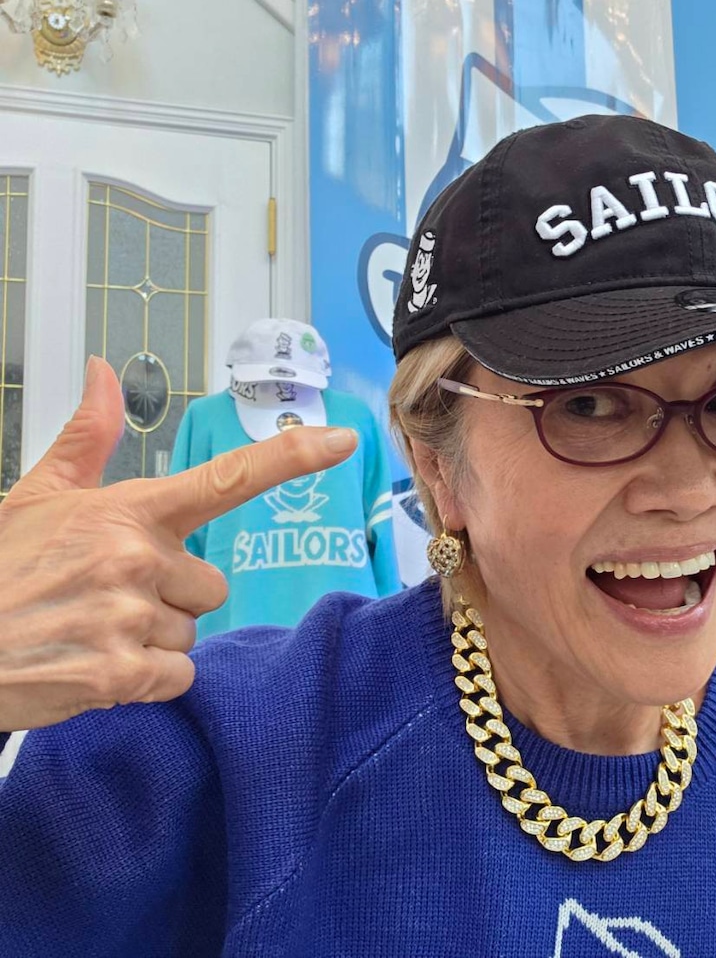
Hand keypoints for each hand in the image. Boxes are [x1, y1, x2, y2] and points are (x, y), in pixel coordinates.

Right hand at [0, 357, 358, 731]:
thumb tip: (106, 373)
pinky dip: (145, 681)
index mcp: (126, 510)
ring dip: (152, 641)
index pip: (227, 477)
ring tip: (89, 631)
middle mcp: (137, 558)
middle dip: (171, 597)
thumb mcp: (34, 496)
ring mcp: (130, 618)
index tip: (341, 441)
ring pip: (192, 634)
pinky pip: (178, 678)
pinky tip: (94, 665)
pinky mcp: (120, 675)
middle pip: (211, 585)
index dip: (291, 457)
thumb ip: (86, 439)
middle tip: (106, 598)